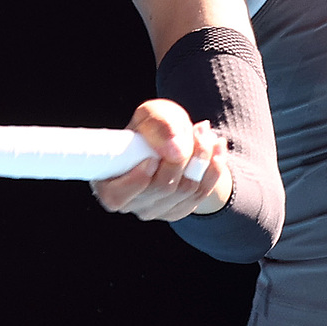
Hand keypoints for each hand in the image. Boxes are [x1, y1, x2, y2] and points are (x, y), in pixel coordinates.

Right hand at [88, 99, 230, 221]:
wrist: (171, 140)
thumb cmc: (151, 128)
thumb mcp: (150, 114)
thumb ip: (157, 125)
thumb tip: (176, 151)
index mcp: (109, 184)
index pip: (118, 195)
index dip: (137, 179)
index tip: (153, 157)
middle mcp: (131, 204)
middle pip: (162, 187)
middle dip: (185, 156)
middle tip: (197, 128)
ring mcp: (155, 211)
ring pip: (186, 189)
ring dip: (203, 158)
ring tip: (206, 132)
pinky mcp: (178, 210)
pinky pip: (202, 193)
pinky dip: (214, 168)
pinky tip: (217, 147)